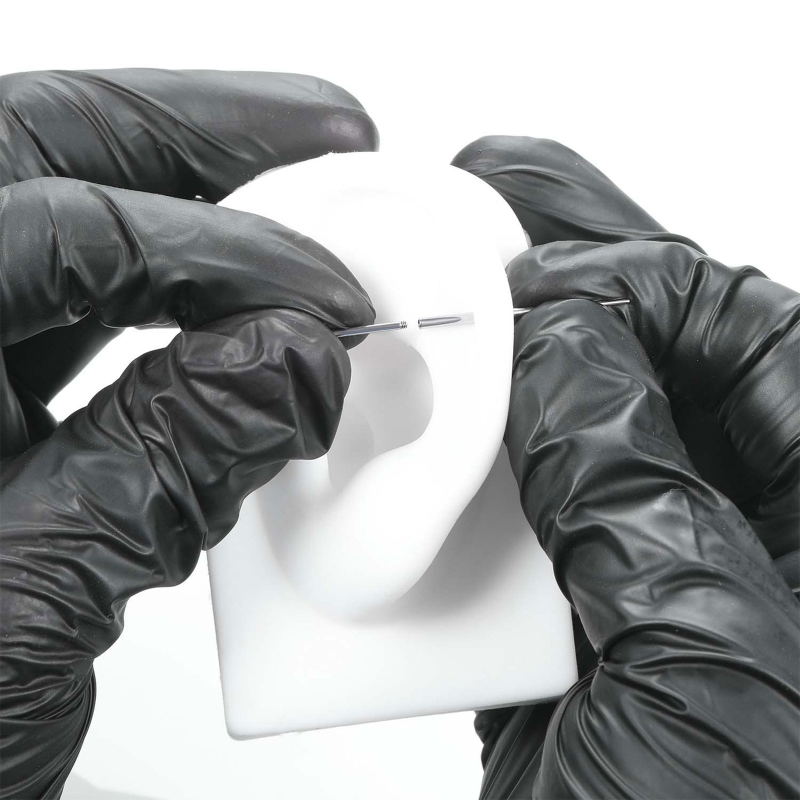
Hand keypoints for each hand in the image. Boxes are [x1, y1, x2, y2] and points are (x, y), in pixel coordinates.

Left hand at [0, 69, 376, 797]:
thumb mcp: (19, 616)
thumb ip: (166, 469)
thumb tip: (298, 367)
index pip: (64, 233)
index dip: (228, 257)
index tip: (337, 306)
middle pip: (37, 154)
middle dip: (199, 136)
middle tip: (324, 134)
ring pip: (58, 217)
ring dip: (190, 196)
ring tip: (297, 181)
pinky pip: (79, 306)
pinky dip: (170, 289)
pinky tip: (241, 295)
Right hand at [454, 137, 799, 797]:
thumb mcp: (707, 672)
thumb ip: (640, 491)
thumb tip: (569, 345)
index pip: (753, 336)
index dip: (642, 279)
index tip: (536, 278)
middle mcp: (754, 538)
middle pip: (668, 359)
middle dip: (576, 279)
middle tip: (498, 197)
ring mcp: (659, 575)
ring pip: (585, 428)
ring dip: (510, 368)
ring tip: (452, 290)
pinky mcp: (580, 620)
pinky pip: (521, 513)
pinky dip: (466, 474)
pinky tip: (422, 433)